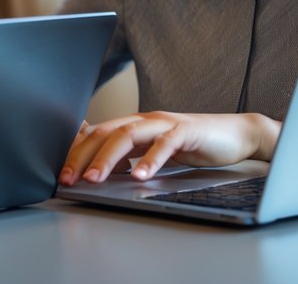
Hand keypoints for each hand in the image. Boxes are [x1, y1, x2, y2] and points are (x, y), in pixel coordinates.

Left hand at [58, 111, 279, 185]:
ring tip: (94, 178)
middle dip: (82, 156)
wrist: (237, 135)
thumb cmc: (193, 144)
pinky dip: (151, 160)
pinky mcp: (187, 131)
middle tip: (69, 178)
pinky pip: (165, 144)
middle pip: (106, 133)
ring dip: (108, 158)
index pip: (96, 134)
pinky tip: (140, 176)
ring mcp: (165, 123)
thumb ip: (127, 153)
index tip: (60, 172)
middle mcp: (145, 119)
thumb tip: (96, 163)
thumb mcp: (153, 149)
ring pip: (129, 135)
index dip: (75, 151)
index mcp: (134, 123)